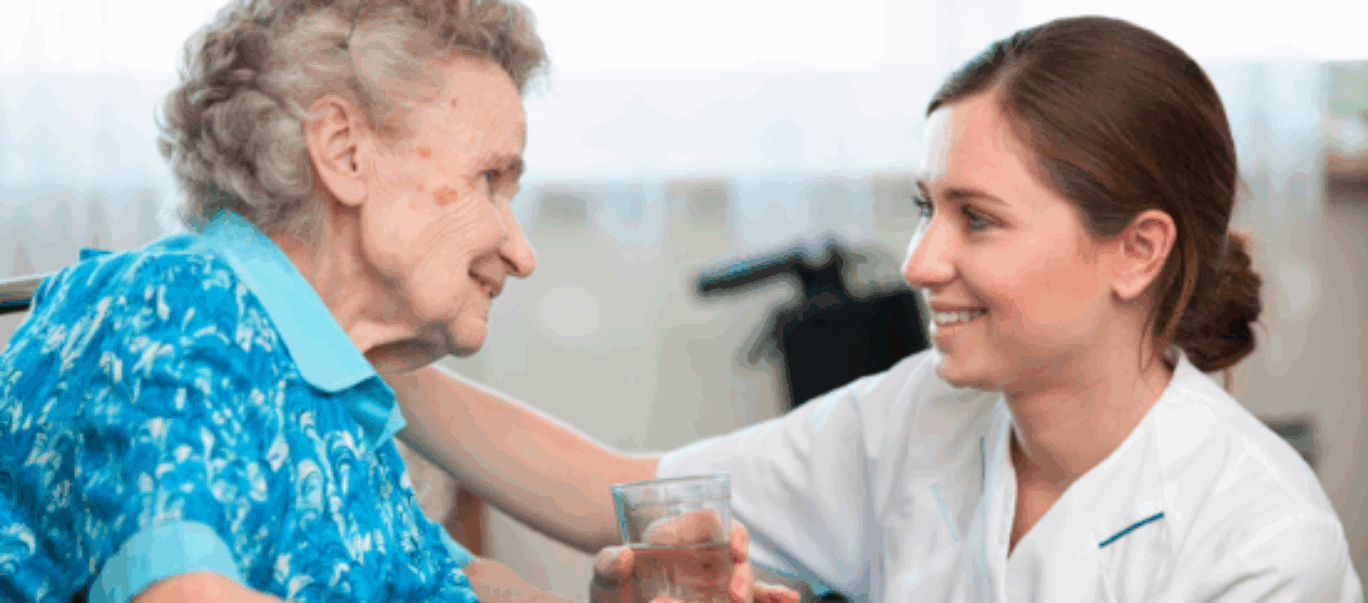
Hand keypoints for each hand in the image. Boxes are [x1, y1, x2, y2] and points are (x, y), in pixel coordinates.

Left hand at [590, 514, 799, 602]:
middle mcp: (700, 556)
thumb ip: (606, 567)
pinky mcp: (720, 600)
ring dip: (758, 589)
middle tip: (736, 595)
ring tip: (745, 602)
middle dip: (743, 572)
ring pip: (746, 579)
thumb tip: (622, 555)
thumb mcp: (604, 580)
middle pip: (734, 553)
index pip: (711, 523)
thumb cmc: (614, 590)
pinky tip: (787, 601)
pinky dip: (770, 597)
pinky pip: (751, 598)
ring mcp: (713, 583)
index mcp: (676, 538)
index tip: (735, 548)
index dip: (729, 532)